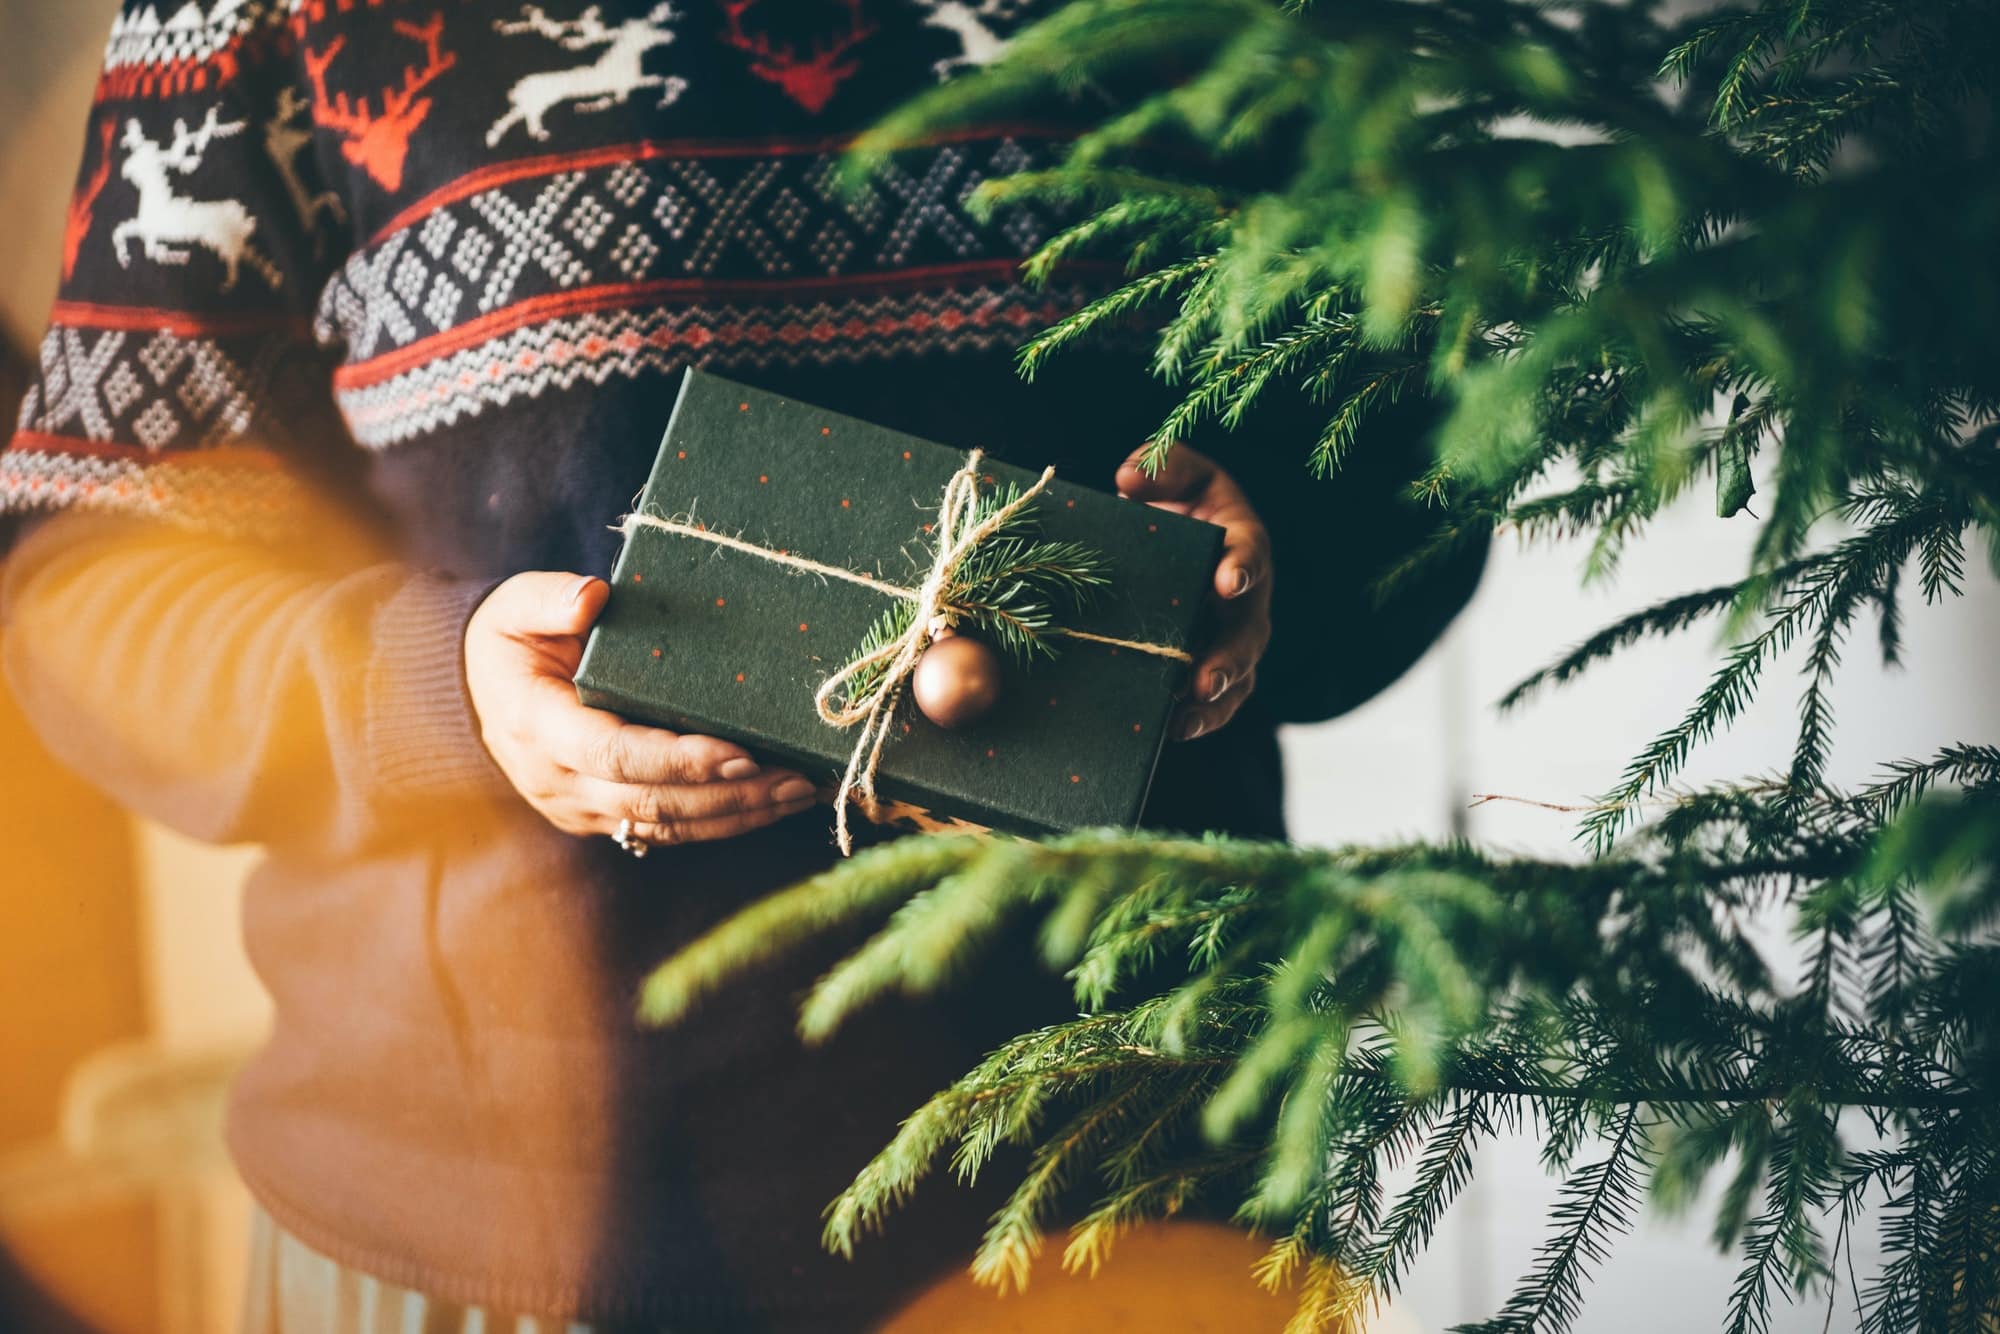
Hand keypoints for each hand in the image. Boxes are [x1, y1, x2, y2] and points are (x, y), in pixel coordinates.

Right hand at [464, 572, 818, 845]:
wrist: (479, 689)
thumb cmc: (510, 639)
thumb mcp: (515, 606)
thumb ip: (551, 599)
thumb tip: (594, 596)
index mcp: (536, 725)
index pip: (614, 753)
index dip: (680, 759)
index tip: (741, 753)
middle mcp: (556, 780)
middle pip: (652, 801)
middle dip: (729, 795)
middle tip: (796, 778)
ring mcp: (578, 808)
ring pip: (665, 826)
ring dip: (737, 815)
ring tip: (800, 793)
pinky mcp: (601, 819)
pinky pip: (664, 831)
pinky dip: (720, 822)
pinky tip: (769, 806)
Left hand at [1116, 444, 1272, 740]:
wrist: (1172, 539)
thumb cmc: (1178, 502)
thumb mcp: (1175, 474)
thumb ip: (1161, 468)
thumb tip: (1129, 478)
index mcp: (1240, 543)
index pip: (1250, 553)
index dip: (1242, 567)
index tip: (1228, 580)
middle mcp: (1246, 597)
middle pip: (1247, 633)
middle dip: (1228, 659)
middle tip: (1204, 679)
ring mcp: (1233, 637)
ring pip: (1237, 676)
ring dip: (1214, 701)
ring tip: (1186, 717)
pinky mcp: (1213, 665)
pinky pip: (1216, 701)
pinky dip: (1200, 719)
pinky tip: (1173, 731)